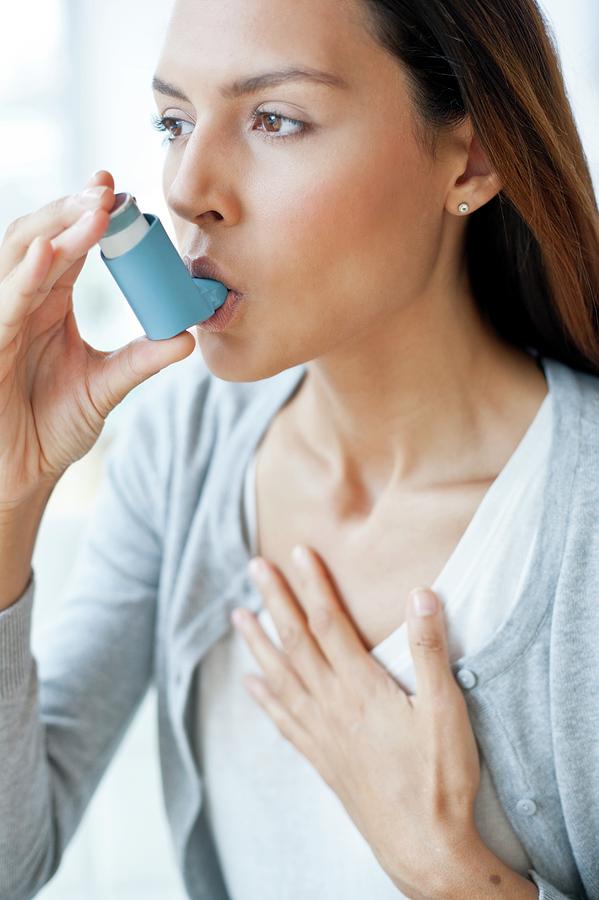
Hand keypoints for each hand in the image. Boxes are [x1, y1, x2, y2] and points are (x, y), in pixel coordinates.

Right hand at [0, 170, 194, 506]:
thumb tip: (188, 337)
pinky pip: (4, 303)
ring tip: (91, 210)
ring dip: (55, 229)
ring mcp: (3, 318)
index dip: (92, 218)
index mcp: (50, 302)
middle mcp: (24, 301)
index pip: (69, 247)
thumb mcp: (107, 386)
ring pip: (20, 258)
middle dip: (73, 210)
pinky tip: (50, 255)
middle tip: (109, 190)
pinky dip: (24, 276)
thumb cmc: (54, 425)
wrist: (26, 471)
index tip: (125, 196)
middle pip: (42, 238)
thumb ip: (142, 359)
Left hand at [231, 544, 481, 897]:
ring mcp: (322, 734)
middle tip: (254, 567)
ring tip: (236, 616)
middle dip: (274, 601)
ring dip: (257, 643)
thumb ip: (431, 650)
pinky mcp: (321, 759)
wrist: (422, 848)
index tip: (298, 552)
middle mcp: (332, 705)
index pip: (329, 622)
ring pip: (280, 677)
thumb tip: (421, 593)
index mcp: (361, 688)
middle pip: (295, 642)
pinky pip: (283, 720)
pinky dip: (264, 698)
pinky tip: (251, 684)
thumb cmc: (440, 779)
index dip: (313, 584)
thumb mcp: (446, 710)